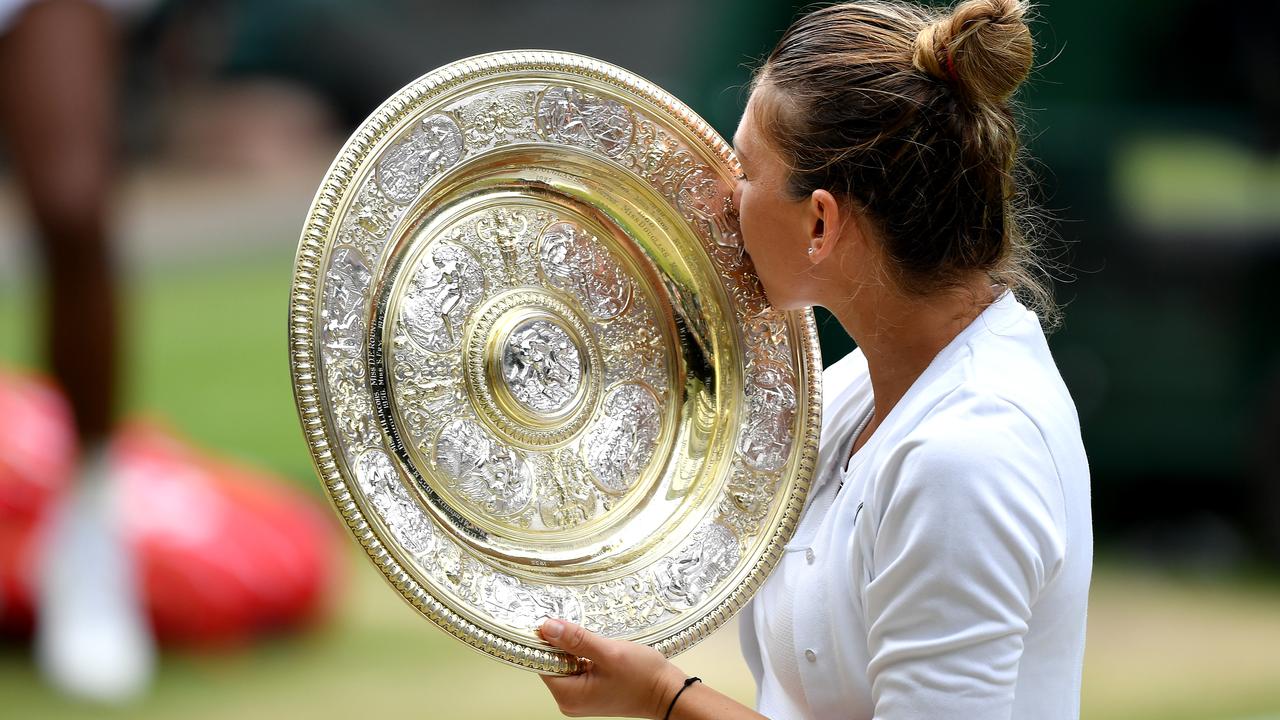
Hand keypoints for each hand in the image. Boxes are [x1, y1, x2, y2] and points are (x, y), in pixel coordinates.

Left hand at [538, 617, 686, 718]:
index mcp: (568, 696)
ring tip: (596, 642)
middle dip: (564, 644)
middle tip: (581, 630)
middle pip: (553, 663)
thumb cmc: (644, 678)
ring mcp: (580, 698)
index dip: (547, 641)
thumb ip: (576, 640)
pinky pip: (578, 669)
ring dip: (576, 649)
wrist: (668, 693)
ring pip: (566, 664)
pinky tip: (598, 650)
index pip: (543, 662)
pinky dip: (584, 656)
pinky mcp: (590, 692)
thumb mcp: (609, 652)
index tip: (554, 622)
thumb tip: (548, 628)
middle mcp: (570, 701)